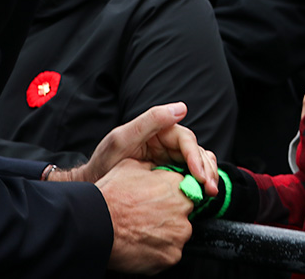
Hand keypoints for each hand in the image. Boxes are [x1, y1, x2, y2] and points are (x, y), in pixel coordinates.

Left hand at [75, 103, 218, 195]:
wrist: (94, 186)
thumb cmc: (104, 162)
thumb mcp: (123, 139)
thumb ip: (150, 121)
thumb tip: (181, 108)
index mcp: (158, 131)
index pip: (185, 139)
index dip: (195, 156)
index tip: (199, 174)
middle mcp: (167, 143)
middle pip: (197, 152)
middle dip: (206, 169)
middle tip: (210, 188)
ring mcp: (169, 160)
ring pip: (198, 164)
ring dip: (208, 177)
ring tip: (210, 194)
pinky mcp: (169, 176)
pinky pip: (190, 178)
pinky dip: (199, 185)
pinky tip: (202, 196)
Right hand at [98, 159, 193, 273]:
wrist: (96, 225)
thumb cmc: (110, 196)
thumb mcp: (130, 166)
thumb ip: (151, 168)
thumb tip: (155, 169)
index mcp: (175, 185)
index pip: (185, 189)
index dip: (169, 195)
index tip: (158, 201)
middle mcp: (182, 209)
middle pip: (183, 213)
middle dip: (169, 215)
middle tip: (147, 217)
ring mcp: (179, 234)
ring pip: (177, 234)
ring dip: (165, 234)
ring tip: (142, 231)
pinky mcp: (172, 256)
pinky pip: (170, 253)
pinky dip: (159, 251)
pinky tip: (142, 244)